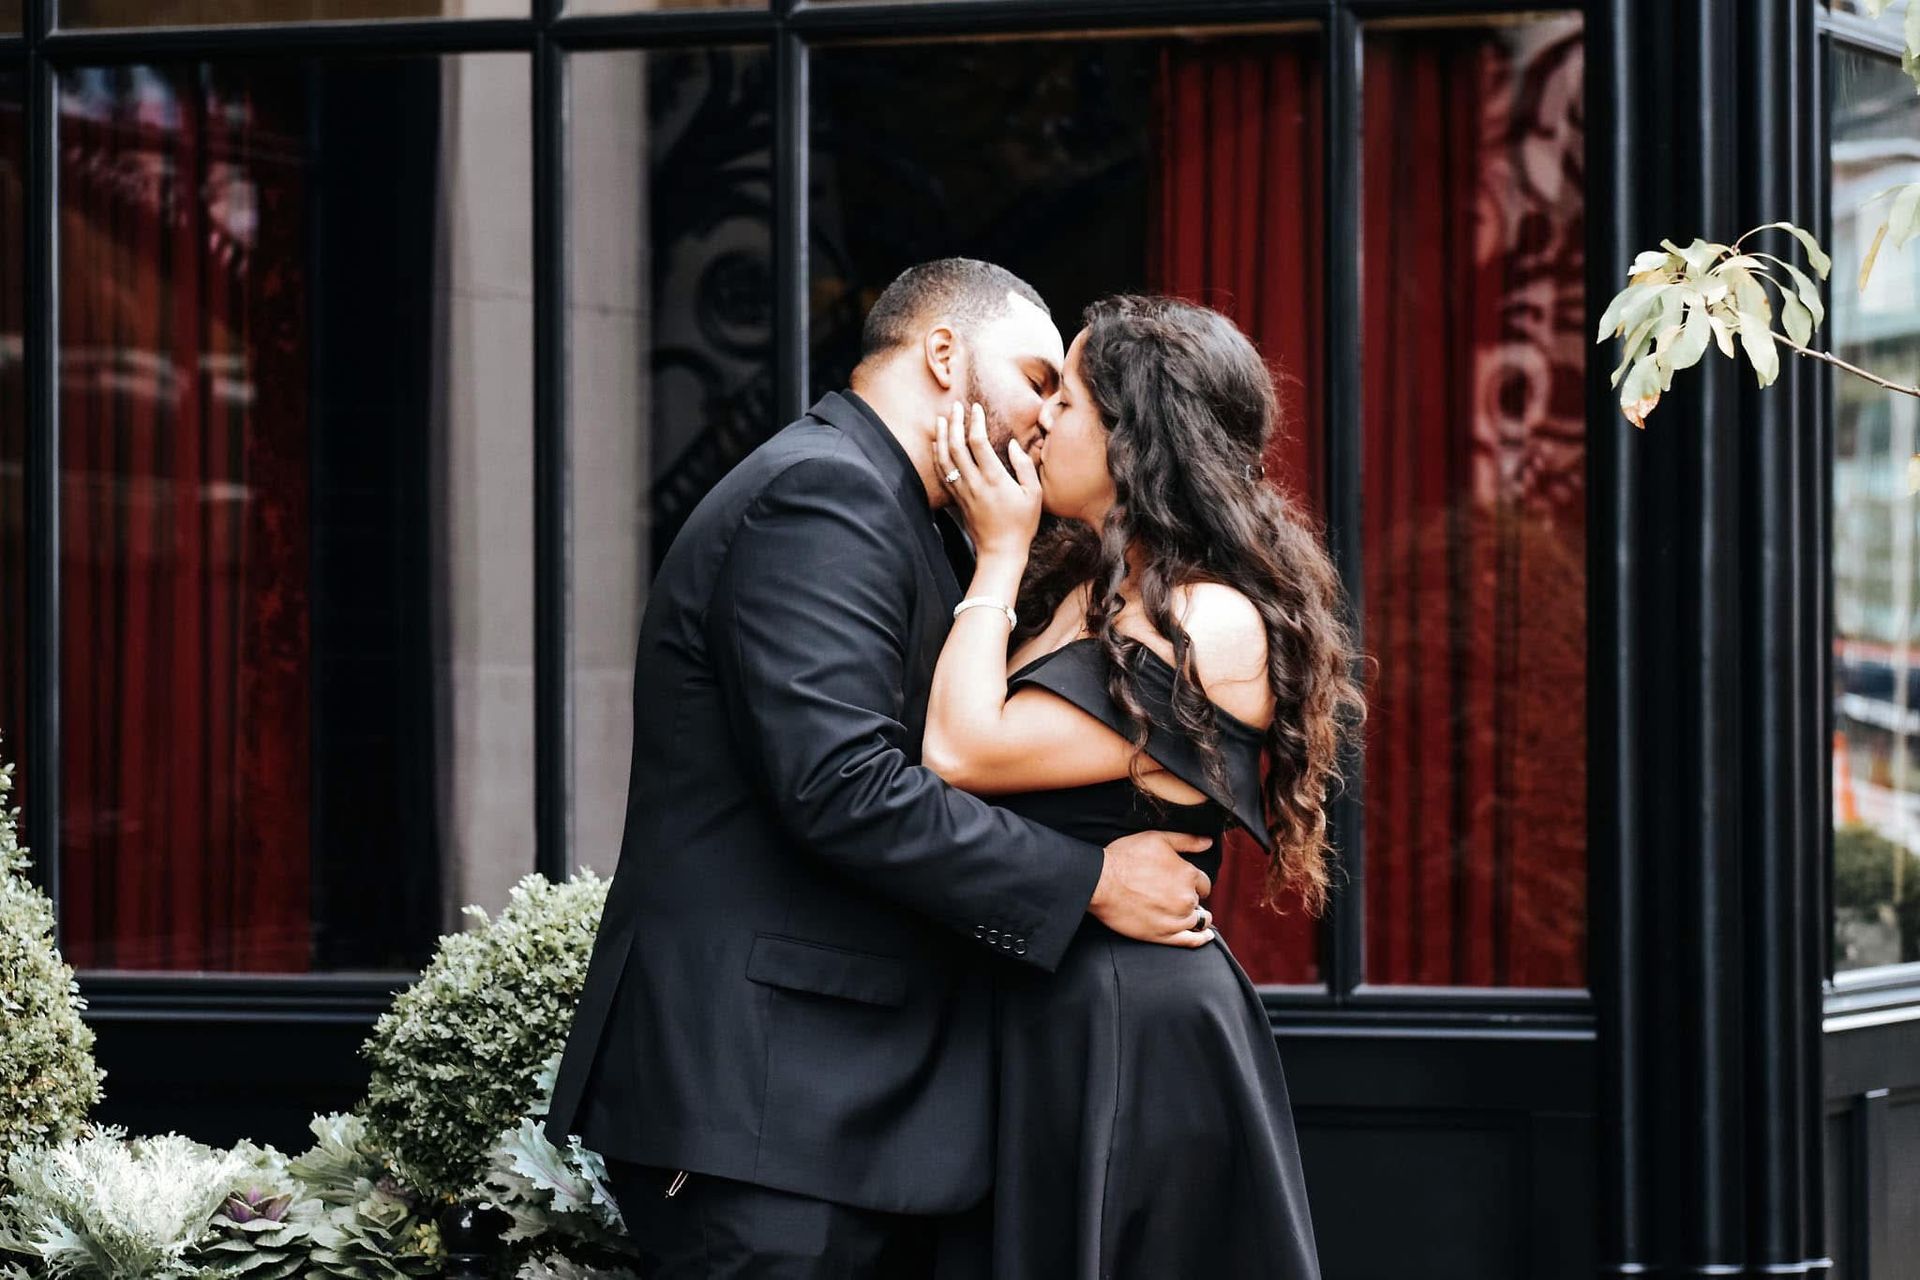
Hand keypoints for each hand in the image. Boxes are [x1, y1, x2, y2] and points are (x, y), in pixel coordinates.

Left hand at [935, 400, 1041, 558]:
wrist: (1001, 551)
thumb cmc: (1022, 523)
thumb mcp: (1033, 494)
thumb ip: (1024, 466)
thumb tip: (1013, 444)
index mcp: (994, 479)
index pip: (978, 443)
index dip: (975, 422)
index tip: (977, 408)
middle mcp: (974, 483)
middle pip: (956, 446)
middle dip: (954, 423)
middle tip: (955, 406)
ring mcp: (963, 491)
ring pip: (944, 459)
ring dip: (941, 437)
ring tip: (940, 419)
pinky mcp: (957, 499)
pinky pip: (942, 473)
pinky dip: (937, 456)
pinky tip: (937, 444)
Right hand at [1090, 829, 1215, 947]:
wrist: (1100, 882)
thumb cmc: (1124, 858)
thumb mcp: (1157, 839)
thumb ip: (1186, 841)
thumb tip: (1207, 842)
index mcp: (1188, 875)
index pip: (1204, 883)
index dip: (1195, 882)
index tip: (1184, 882)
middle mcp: (1186, 899)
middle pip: (1199, 901)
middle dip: (1191, 898)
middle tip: (1174, 895)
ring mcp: (1176, 919)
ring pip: (1199, 921)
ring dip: (1196, 916)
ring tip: (1189, 914)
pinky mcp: (1163, 935)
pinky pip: (1191, 941)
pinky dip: (1201, 939)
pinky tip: (1205, 936)